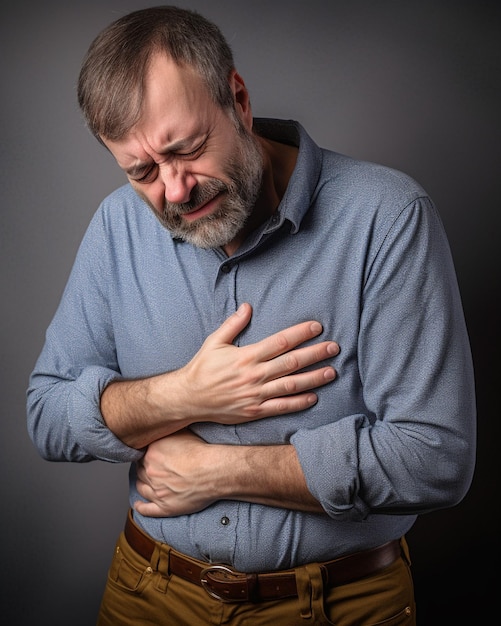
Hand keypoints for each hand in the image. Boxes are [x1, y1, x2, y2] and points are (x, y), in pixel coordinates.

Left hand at [134, 429, 217, 516]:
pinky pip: (147, 509)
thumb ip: (168, 432)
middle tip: (151, 468)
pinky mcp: (164, 506)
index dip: (146, 455)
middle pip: (140, 470)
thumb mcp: (182, 432)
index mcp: (151, 454)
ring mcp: (156, 490)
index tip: (150, 455)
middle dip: (144, 469)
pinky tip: (138, 505)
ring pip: (141, 488)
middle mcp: (150, 472)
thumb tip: (163, 428)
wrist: (212, 471)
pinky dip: (140, 508)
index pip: (141, 454)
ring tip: (145, 483)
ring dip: (142, 485)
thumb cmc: (201, 453)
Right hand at [173, 302, 338, 424]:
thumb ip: (233, 324)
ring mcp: (256, 395)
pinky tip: (314, 397)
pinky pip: (281, 407)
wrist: (188, 398)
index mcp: (246, 356)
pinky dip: (299, 402)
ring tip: (331, 371)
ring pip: (291, 385)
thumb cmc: (202, 368)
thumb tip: (248, 306)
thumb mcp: (214, 342)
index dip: (300, 333)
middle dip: (315, 354)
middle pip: (292, 363)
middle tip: (334, 347)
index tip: (317, 327)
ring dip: (314, 378)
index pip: (280, 342)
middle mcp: (254, 375)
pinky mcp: (255, 411)